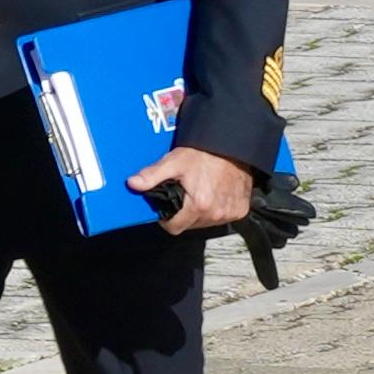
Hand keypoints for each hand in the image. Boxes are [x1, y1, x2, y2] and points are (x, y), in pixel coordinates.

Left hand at [126, 147, 252, 234]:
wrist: (232, 145)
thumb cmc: (205, 153)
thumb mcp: (174, 162)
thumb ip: (152, 175)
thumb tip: (133, 184)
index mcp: (199, 205)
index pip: (174, 228)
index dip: (167, 219)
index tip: (167, 208)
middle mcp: (215, 213)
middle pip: (190, 226)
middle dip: (184, 214)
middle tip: (184, 194)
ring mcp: (229, 213)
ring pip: (206, 223)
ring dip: (200, 213)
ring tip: (199, 192)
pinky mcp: (240, 210)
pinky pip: (223, 217)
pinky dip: (217, 209)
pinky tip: (214, 194)